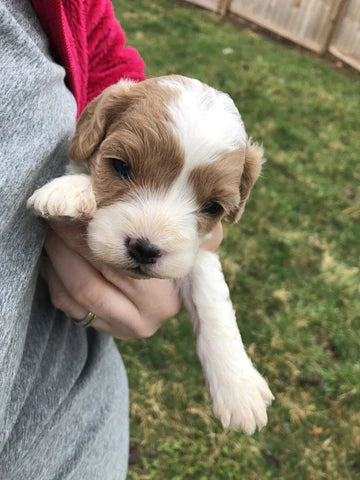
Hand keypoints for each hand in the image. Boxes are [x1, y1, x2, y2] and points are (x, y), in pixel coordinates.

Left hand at [44, 221, 222, 338]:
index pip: (115, 262)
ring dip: (55, 262)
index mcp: (164, 294)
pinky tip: (54, 257)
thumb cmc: (169, 250)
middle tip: (51, 220)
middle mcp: (145, 317)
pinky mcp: (106, 331)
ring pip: (75, 296)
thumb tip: (96, 199)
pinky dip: (55, 279)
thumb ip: (151, 222)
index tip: (68, 211)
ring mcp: (123, 328)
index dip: (86, 234)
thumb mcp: (170, 236)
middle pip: (89, 281)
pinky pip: (68, 307)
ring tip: (50, 234)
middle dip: (63, 247)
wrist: (174, 286)